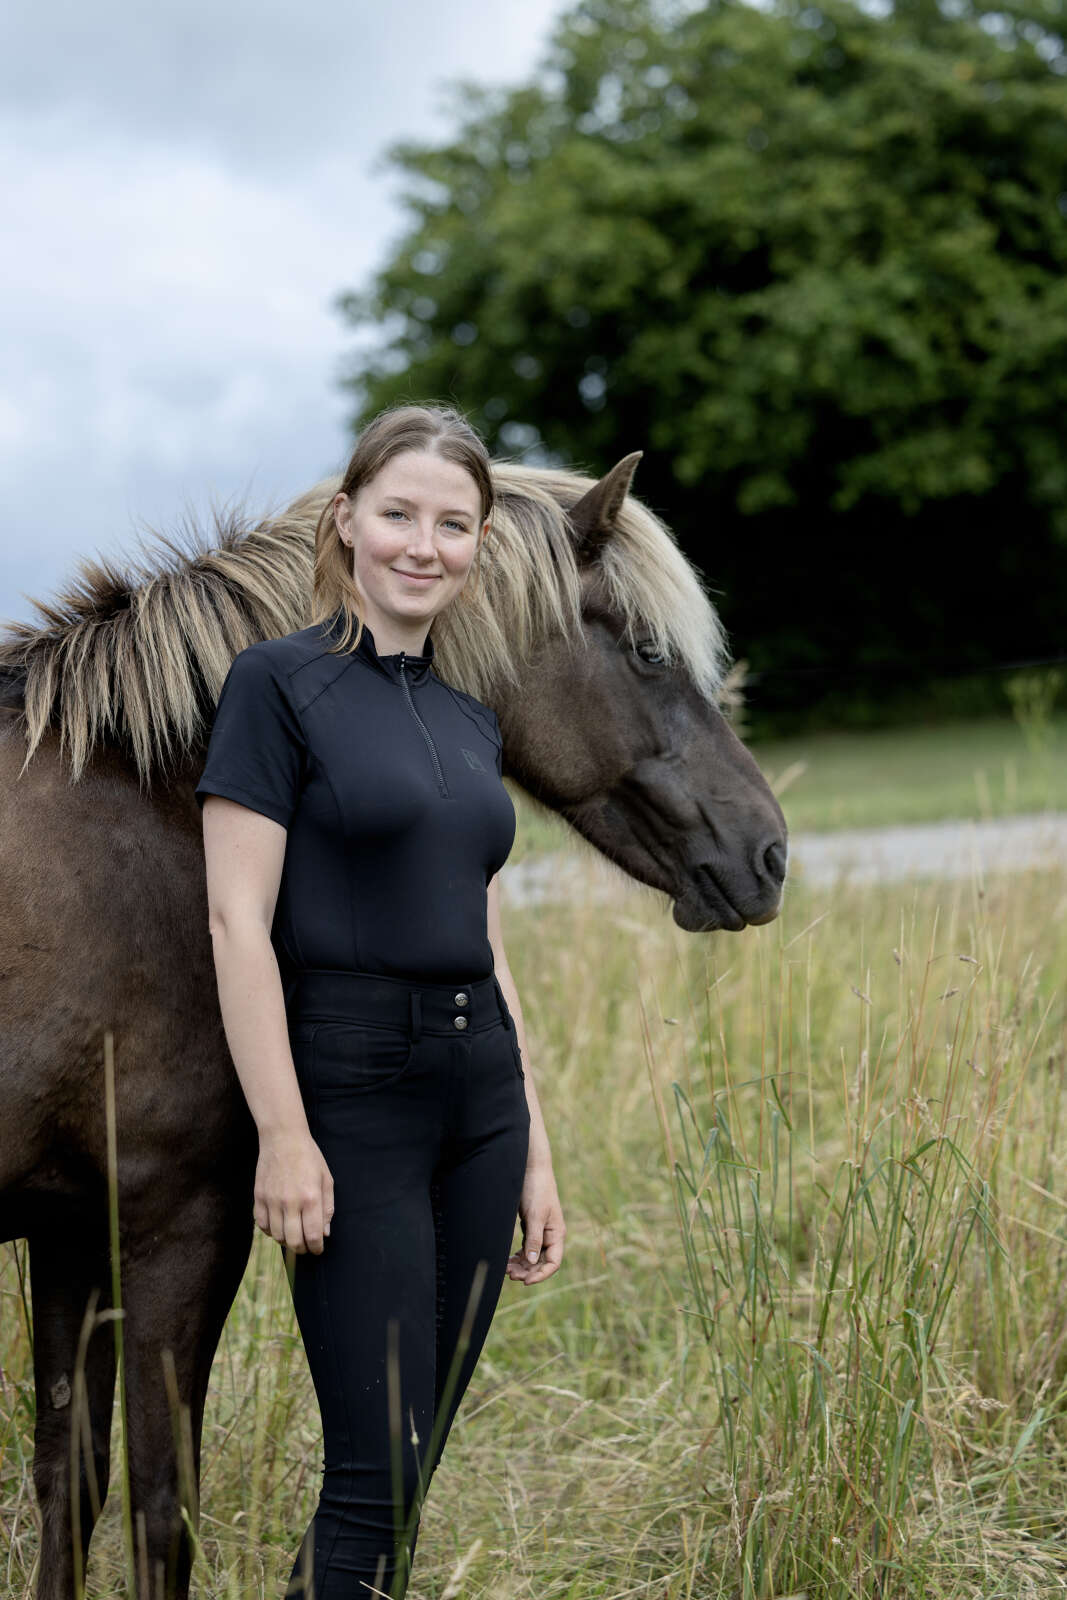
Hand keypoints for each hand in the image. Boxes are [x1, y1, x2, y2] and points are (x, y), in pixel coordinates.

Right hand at [254, 1129, 334, 1254]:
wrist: (283, 1138)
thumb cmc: (309, 1157)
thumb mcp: (326, 1178)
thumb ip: (327, 1207)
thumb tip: (324, 1233)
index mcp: (311, 1197)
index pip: (312, 1235)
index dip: (316, 1248)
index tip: (318, 1249)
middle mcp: (290, 1202)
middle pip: (294, 1241)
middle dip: (302, 1250)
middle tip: (306, 1247)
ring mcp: (272, 1200)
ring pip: (276, 1236)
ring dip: (286, 1241)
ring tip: (293, 1236)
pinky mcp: (258, 1197)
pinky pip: (261, 1225)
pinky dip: (269, 1231)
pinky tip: (278, 1226)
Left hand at [506, 1164, 564, 1285]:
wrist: (531, 1168)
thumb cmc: (536, 1189)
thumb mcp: (535, 1214)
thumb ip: (534, 1238)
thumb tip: (531, 1261)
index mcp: (557, 1234)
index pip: (553, 1263)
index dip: (541, 1275)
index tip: (525, 1281)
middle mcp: (550, 1235)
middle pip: (541, 1262)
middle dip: (527, 1272)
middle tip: (510, 1275)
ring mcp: (541, 1231)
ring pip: (532, 1256)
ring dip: (521, 1265)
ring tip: (506, 1270)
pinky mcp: (531, 1226)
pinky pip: (526, 1247)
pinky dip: (518, 1256)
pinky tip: (508, 1261)